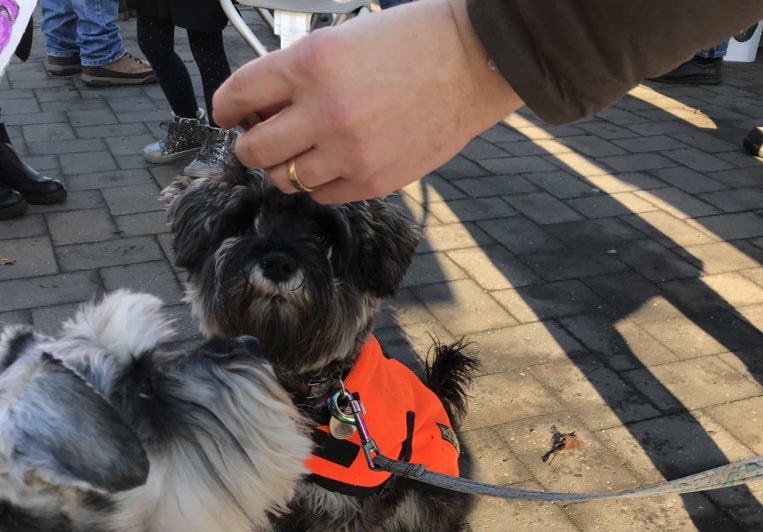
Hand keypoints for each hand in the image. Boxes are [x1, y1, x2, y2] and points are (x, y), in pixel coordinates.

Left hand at [213, 0, 521, 202]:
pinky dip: (320, 182)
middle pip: (255, 151)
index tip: (227, 115)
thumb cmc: (410, 43)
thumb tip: (263, 111)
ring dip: (287, 168)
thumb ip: (297, 76)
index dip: (226, 109)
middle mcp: (323, 112)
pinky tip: (335, 162)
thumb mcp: (341, 40)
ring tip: (305, 151)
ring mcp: (348, 152)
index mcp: (310, 64)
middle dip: (250, 147)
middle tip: (258, 141)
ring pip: (286, 180)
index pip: (239, 96)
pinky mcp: (371, 181)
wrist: (470, 64)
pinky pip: (323, 195)